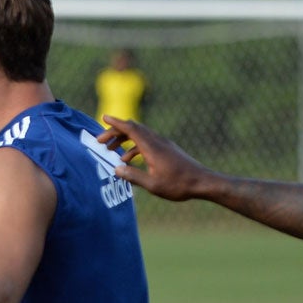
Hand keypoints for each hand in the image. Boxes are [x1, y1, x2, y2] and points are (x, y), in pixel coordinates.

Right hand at [95, 117, 211, 201]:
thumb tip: (116, 168)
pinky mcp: (167, 150)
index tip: (103, 117)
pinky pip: (146, 142)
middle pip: (133, 129)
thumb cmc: (179, 185)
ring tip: (110, 150)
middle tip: (100, 141)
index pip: (131, 129)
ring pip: (139, 135)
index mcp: (152, 148)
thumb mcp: (153, 185)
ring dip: (123, 140)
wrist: (202, 181)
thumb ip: (133, 176)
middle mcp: (157, 142)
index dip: (116, 123)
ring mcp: (163, 144)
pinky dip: (134, 147)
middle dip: (115, 132)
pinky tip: (128, 159)